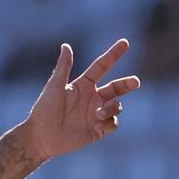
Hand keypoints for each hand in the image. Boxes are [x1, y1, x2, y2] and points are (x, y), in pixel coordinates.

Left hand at [20, 40, 141, 161]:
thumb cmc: (45, 109)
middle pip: (116, 88)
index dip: (113, 55)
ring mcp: (96, 114)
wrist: (42, 136)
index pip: (102, 66)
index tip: (125, 43)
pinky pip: (113, 124)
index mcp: (84, 85)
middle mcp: (93, 98)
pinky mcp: (98, 130)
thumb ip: (63, 67)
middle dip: (127, 84)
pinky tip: (97, 125)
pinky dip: (109, 122)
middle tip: (136, 82)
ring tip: (98, 114)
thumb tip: (66, 45)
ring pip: (116, 106)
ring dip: (112, 108)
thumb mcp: (55, 86)